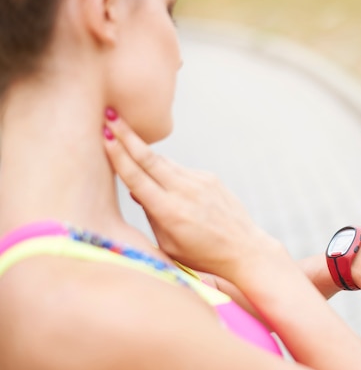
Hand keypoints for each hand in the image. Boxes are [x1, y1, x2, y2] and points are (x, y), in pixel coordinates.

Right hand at [102, 110, 282, 279]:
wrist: (245, 249)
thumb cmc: (203, 255)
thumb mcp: (170, 244)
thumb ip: (151, 216)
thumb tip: (134, 189)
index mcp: (170, 211)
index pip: (137, 178)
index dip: (119, 156)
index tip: (105, 136)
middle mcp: (184, 191)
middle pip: (150, 158)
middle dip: (127, 136)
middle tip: (110, 114)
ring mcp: (200, 181)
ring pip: (165, 162)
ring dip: (144, 149)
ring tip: (125, 132)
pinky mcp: (210, 178)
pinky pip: (181, 170)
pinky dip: (167, 170)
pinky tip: (160, 177)